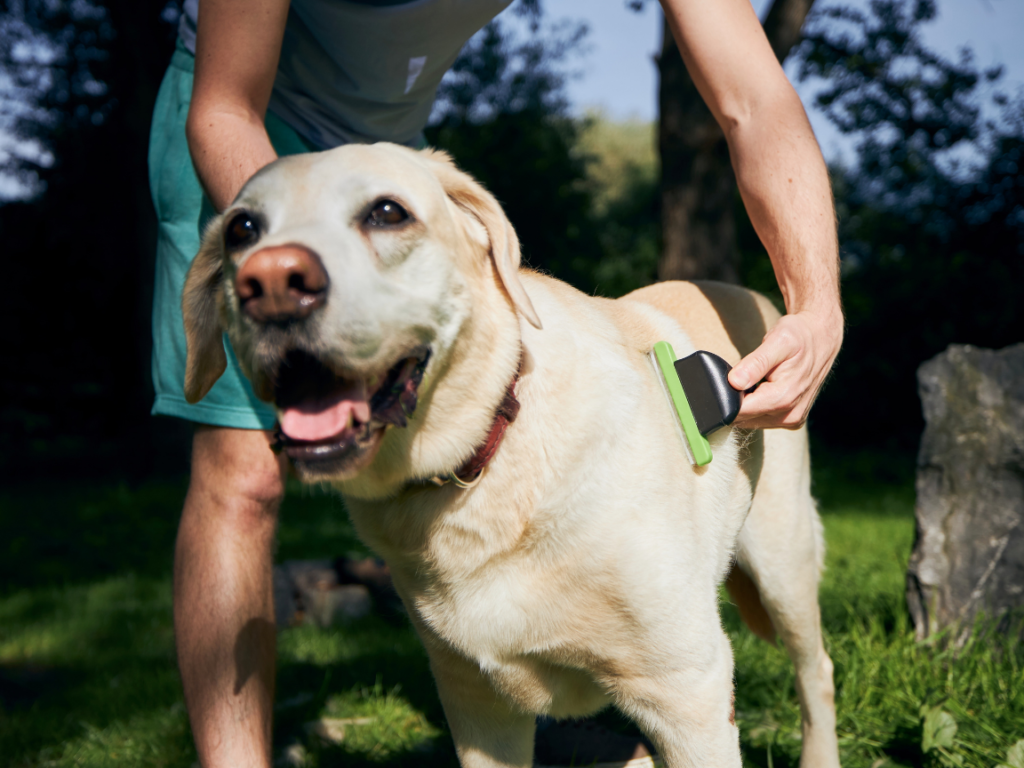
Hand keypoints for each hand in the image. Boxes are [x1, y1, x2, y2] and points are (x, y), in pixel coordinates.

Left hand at [728, 309, 842, 429]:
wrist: (821, 338)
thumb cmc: (799, 336)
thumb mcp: (777, 341)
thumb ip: (755, 364)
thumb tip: (734, 382)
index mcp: (784, 398)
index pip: (739, 411)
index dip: (726, 396)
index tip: (728, 379)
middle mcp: (789, 415)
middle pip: (743, 418)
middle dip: (736, 399)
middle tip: (744, 375)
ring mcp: (791, 420)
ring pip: (750, 420)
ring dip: (747, 403)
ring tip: (757, 379)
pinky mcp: (791, 420)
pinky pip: (761, 418)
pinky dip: (757, 405)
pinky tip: (763, 388)